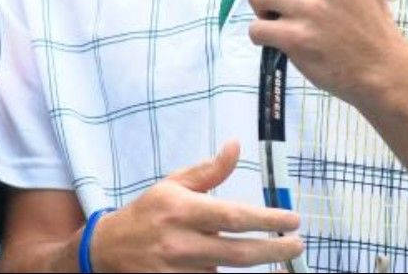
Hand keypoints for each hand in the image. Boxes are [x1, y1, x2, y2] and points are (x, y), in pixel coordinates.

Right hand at [88, 141, 301, 271]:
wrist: (109, 249)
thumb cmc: (148, 213)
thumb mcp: (173, 185)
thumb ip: (209, 171)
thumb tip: (236, 146)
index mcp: (180, 210)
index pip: (233, 217)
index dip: (267, 220)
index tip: (294, 219)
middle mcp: (180, 242)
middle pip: (240, 253)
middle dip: (275, 250)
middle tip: (298, 245)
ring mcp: (178, 271)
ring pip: (228, 272)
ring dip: (252, 263)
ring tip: (275, 259)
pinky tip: (239, 266)